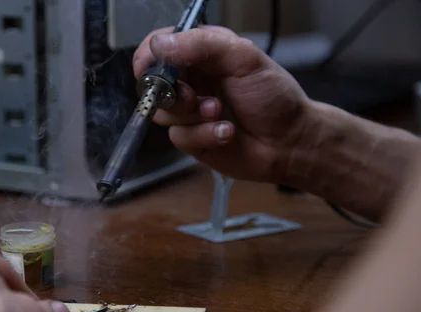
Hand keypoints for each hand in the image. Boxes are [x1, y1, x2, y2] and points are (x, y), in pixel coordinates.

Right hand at [133, 26, 314, 182]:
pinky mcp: (192, 139)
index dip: (147, 56)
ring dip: (192, 115)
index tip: (146, 68)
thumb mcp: (243, 58)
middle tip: (194, 97)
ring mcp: (189, 112)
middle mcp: (191, 81)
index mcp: (201, 54)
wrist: (290, 141)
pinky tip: (226, 133)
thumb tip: (158, 45)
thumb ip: (201, 46)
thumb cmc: (272, 95)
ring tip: (220, 113)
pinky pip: (179, 137)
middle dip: (172, 92)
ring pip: (162, 112)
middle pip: (153, 83)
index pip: (159, 47)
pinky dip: (203, 135)